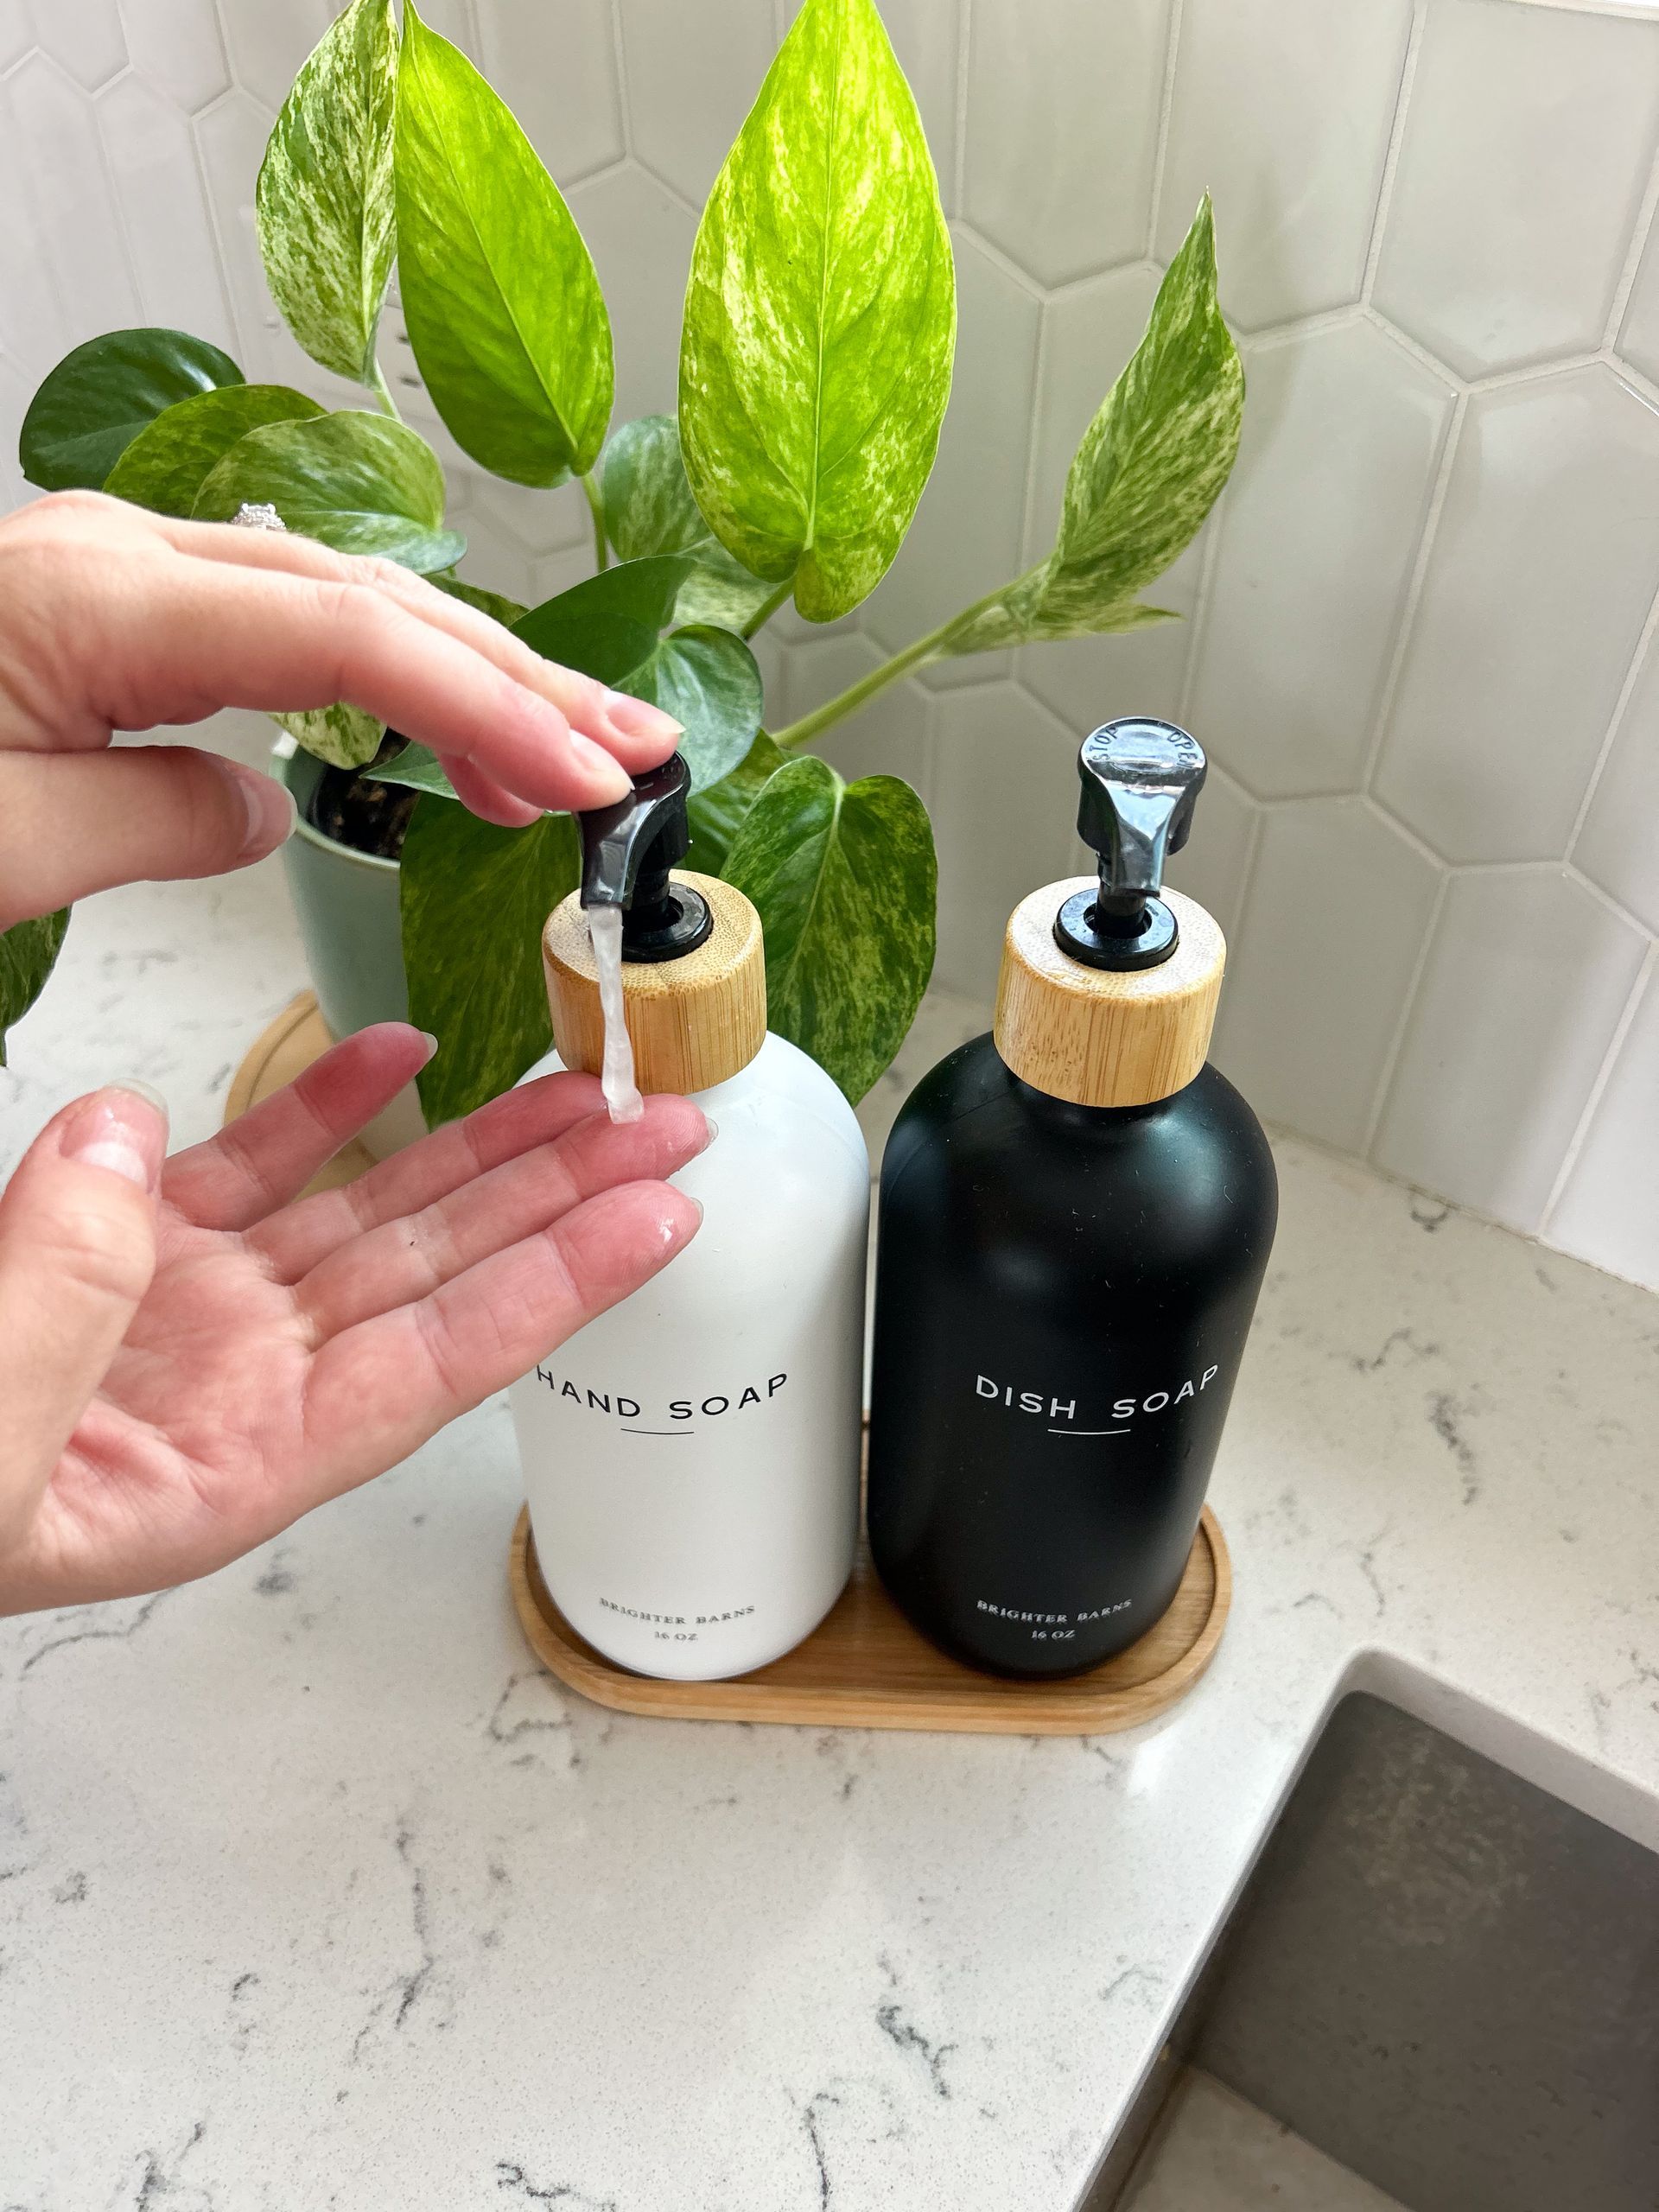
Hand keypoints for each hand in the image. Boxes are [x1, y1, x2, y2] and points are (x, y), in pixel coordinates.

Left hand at [0, 490, 682, 929]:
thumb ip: (154, 817)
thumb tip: (262, 808)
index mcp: (101, 597)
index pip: (347, 642)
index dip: (485, 709)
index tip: (583, 786)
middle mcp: (125, 559)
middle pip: (371, 602)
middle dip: (518, 683)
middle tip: (635, 758)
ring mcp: (121, 577)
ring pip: (341, 608)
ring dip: (468, 682)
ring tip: (570, 756)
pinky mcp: (111, 616)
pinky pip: (281, 636)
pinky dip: (378, 688)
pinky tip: (427, 735)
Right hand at [0, 1027, 707, 1612]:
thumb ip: (51, 1306)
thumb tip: (114, 1140)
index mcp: (232, 1463)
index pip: (441, 1363)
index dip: (561, 1285)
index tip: (660, 1216)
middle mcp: (234, 1379)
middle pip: (438, 1273)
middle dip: (562, 1195)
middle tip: (672, 1124)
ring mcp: (185, 1306)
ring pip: (368, 1207)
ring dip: (478, 1141)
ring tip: (584, 1079)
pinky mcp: (117, 1240)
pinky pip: (249, 1160)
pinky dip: (326, 1100)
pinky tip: (404, 1049)